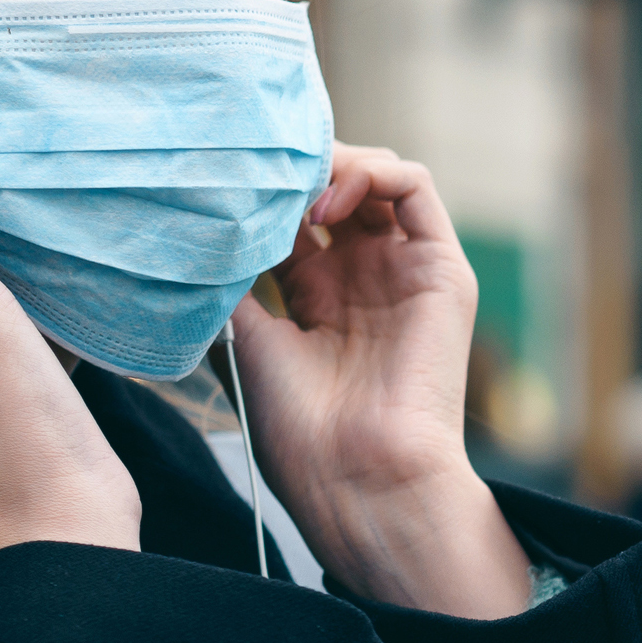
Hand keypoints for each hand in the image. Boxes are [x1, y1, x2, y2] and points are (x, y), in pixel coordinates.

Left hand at [232, 145, 532, 617]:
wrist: (358, 479)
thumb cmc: (298, 434)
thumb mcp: (243, 340)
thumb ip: (231, 280)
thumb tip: (200, 223)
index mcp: (316, 300)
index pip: (292, 217)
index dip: (262, 193)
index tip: (222, 190)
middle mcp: (363, 279)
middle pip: (334, 188)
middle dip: (295, 169)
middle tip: (257, 174)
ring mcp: (403, 270)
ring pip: (374, 177)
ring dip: (331, 163)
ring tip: (291, 189)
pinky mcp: (441, 268)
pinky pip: (416, 185)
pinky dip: (371, 172)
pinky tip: (325, 202)